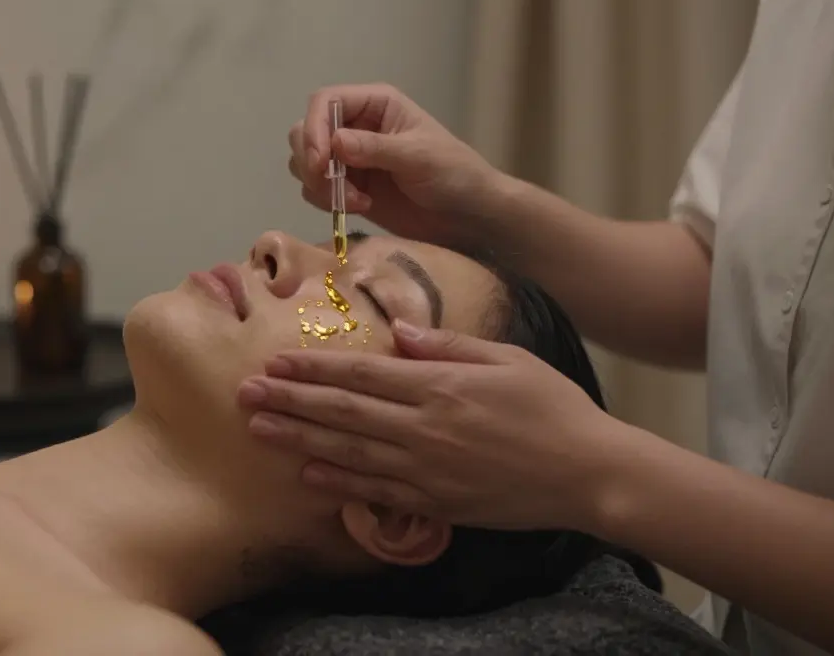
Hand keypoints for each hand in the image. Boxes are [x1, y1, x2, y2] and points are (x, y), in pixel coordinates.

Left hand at [236, 321, 632, 532]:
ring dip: (298, 436)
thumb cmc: (553, 407)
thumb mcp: (507, 359)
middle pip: (342, 409)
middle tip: (245, 391)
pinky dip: (337, 481)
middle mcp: (424, 425)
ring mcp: (427, 467)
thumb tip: (397, 331)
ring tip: (258, 427)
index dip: (313, 365)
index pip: (361, 371)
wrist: (589, 473)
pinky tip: (305, 471)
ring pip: (348, 449)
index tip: (276, 359)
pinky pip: (375, 491)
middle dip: (290, 398)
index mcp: (440, 383)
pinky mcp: (436, 501)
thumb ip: (448, 345)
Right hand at [288, 83, 502, 244]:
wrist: (467, 215)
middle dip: (310, 160)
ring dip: (319, 185)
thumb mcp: (418, 156)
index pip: (324, 102)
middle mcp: (355, 126)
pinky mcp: (346, 187)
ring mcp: (348, 158)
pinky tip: (361, 208)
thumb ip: (375, 148)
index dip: (314, 128)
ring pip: (304, 162)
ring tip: (354, 201)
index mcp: (374, 104)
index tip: (319, 162)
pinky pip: (314, 189)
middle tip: (331, 187)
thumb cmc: (453, 174)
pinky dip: (326, 201)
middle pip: (304, 131)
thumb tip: (335, 142)